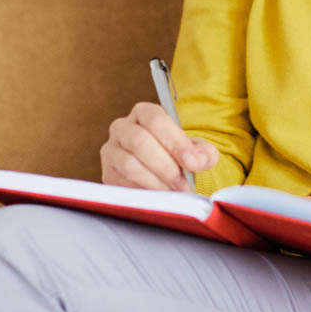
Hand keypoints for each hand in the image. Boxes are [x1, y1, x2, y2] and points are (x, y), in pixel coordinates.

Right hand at [101, 101, 219, 191]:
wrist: (157, 173)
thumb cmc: (175, 156)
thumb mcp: (193, 150)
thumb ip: (203, 153)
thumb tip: (199, 160)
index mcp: (143, 113)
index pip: (156, 121)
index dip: (176, 142)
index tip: (193, 163)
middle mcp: (122, 127)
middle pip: (140, 141)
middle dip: (166, 166)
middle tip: (183, 185)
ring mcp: (111, 151)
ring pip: (130, 165)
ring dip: (155, 182)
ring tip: (173, 193)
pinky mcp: (107, 174)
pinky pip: (122, 184)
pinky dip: (143, 193)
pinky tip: (158, 198)